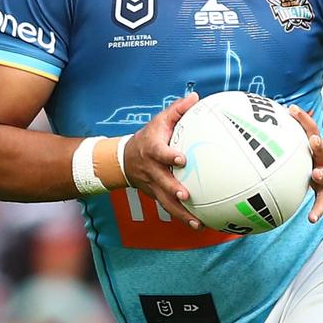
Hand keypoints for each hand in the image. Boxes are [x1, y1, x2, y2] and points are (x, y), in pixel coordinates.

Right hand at [123, 92, 202, 228]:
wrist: (124, 159)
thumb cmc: (148, 137)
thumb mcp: (159, 120)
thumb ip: (178, 109)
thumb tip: (196, 97)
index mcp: (153, 150)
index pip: (160, 153)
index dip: (169, 156)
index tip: (181, 159)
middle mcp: (152, 170)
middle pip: (162, 182)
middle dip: (173, 190)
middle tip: (187, 195)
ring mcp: (153, 185)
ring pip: (166, 202)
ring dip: (181, 213)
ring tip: (197, 222)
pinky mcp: (156, 195)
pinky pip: (169, 208)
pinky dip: (182, 218)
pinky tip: (198, 225)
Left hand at [290, 106, 322, 222]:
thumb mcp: (315, 154)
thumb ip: (296, 144)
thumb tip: (269, 130)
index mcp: (320, 151)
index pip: (312, 131)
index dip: (303, 120)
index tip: (292, 109)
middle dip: (319, 145)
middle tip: (313, 139)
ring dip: (321, 175)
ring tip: (316, 175)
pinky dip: (317, 211)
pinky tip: (311, 218)